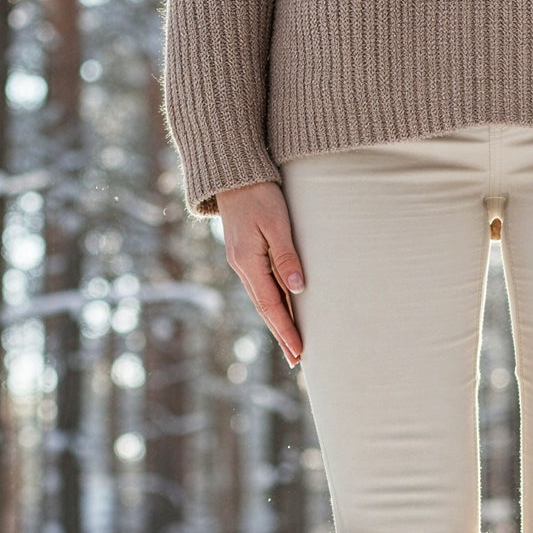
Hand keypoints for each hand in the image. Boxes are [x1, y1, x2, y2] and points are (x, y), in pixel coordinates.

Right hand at [218, 180, 305, 366]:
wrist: (232, 172)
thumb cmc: (258, 193)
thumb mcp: (276, 223)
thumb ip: (287, 256)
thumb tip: (298, 289)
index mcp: (248, 262)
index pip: (271, 306)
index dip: (286, 330)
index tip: (300, 352)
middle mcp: (242, 266)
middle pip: (266, 308)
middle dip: (282, 335)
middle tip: (297, 360)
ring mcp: (242, 261)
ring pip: (264, 299)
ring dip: (279, 322)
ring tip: (292, 344)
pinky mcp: (246, 254)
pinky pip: (262, 286)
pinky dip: (274, 304)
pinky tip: (282, 313)